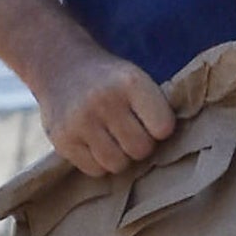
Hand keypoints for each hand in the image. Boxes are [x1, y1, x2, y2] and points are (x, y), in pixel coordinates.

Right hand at [34, 39, 176, 176]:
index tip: (152, 121)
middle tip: (130, 131)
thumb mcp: (137, 80)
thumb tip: (175, 151)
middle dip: (140, 144)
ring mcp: (79, 121)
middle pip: (140, 149)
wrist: (60, 65)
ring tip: (112, 138)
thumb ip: (156, 109)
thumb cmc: (111, 81)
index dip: (160, 129)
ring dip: (119, 157)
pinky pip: (94, 170)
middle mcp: (103, 100)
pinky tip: (94, 142)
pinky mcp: (61, 139)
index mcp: (131, 82)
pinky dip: (98, 162)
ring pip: (117, 164)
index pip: (163, 128)